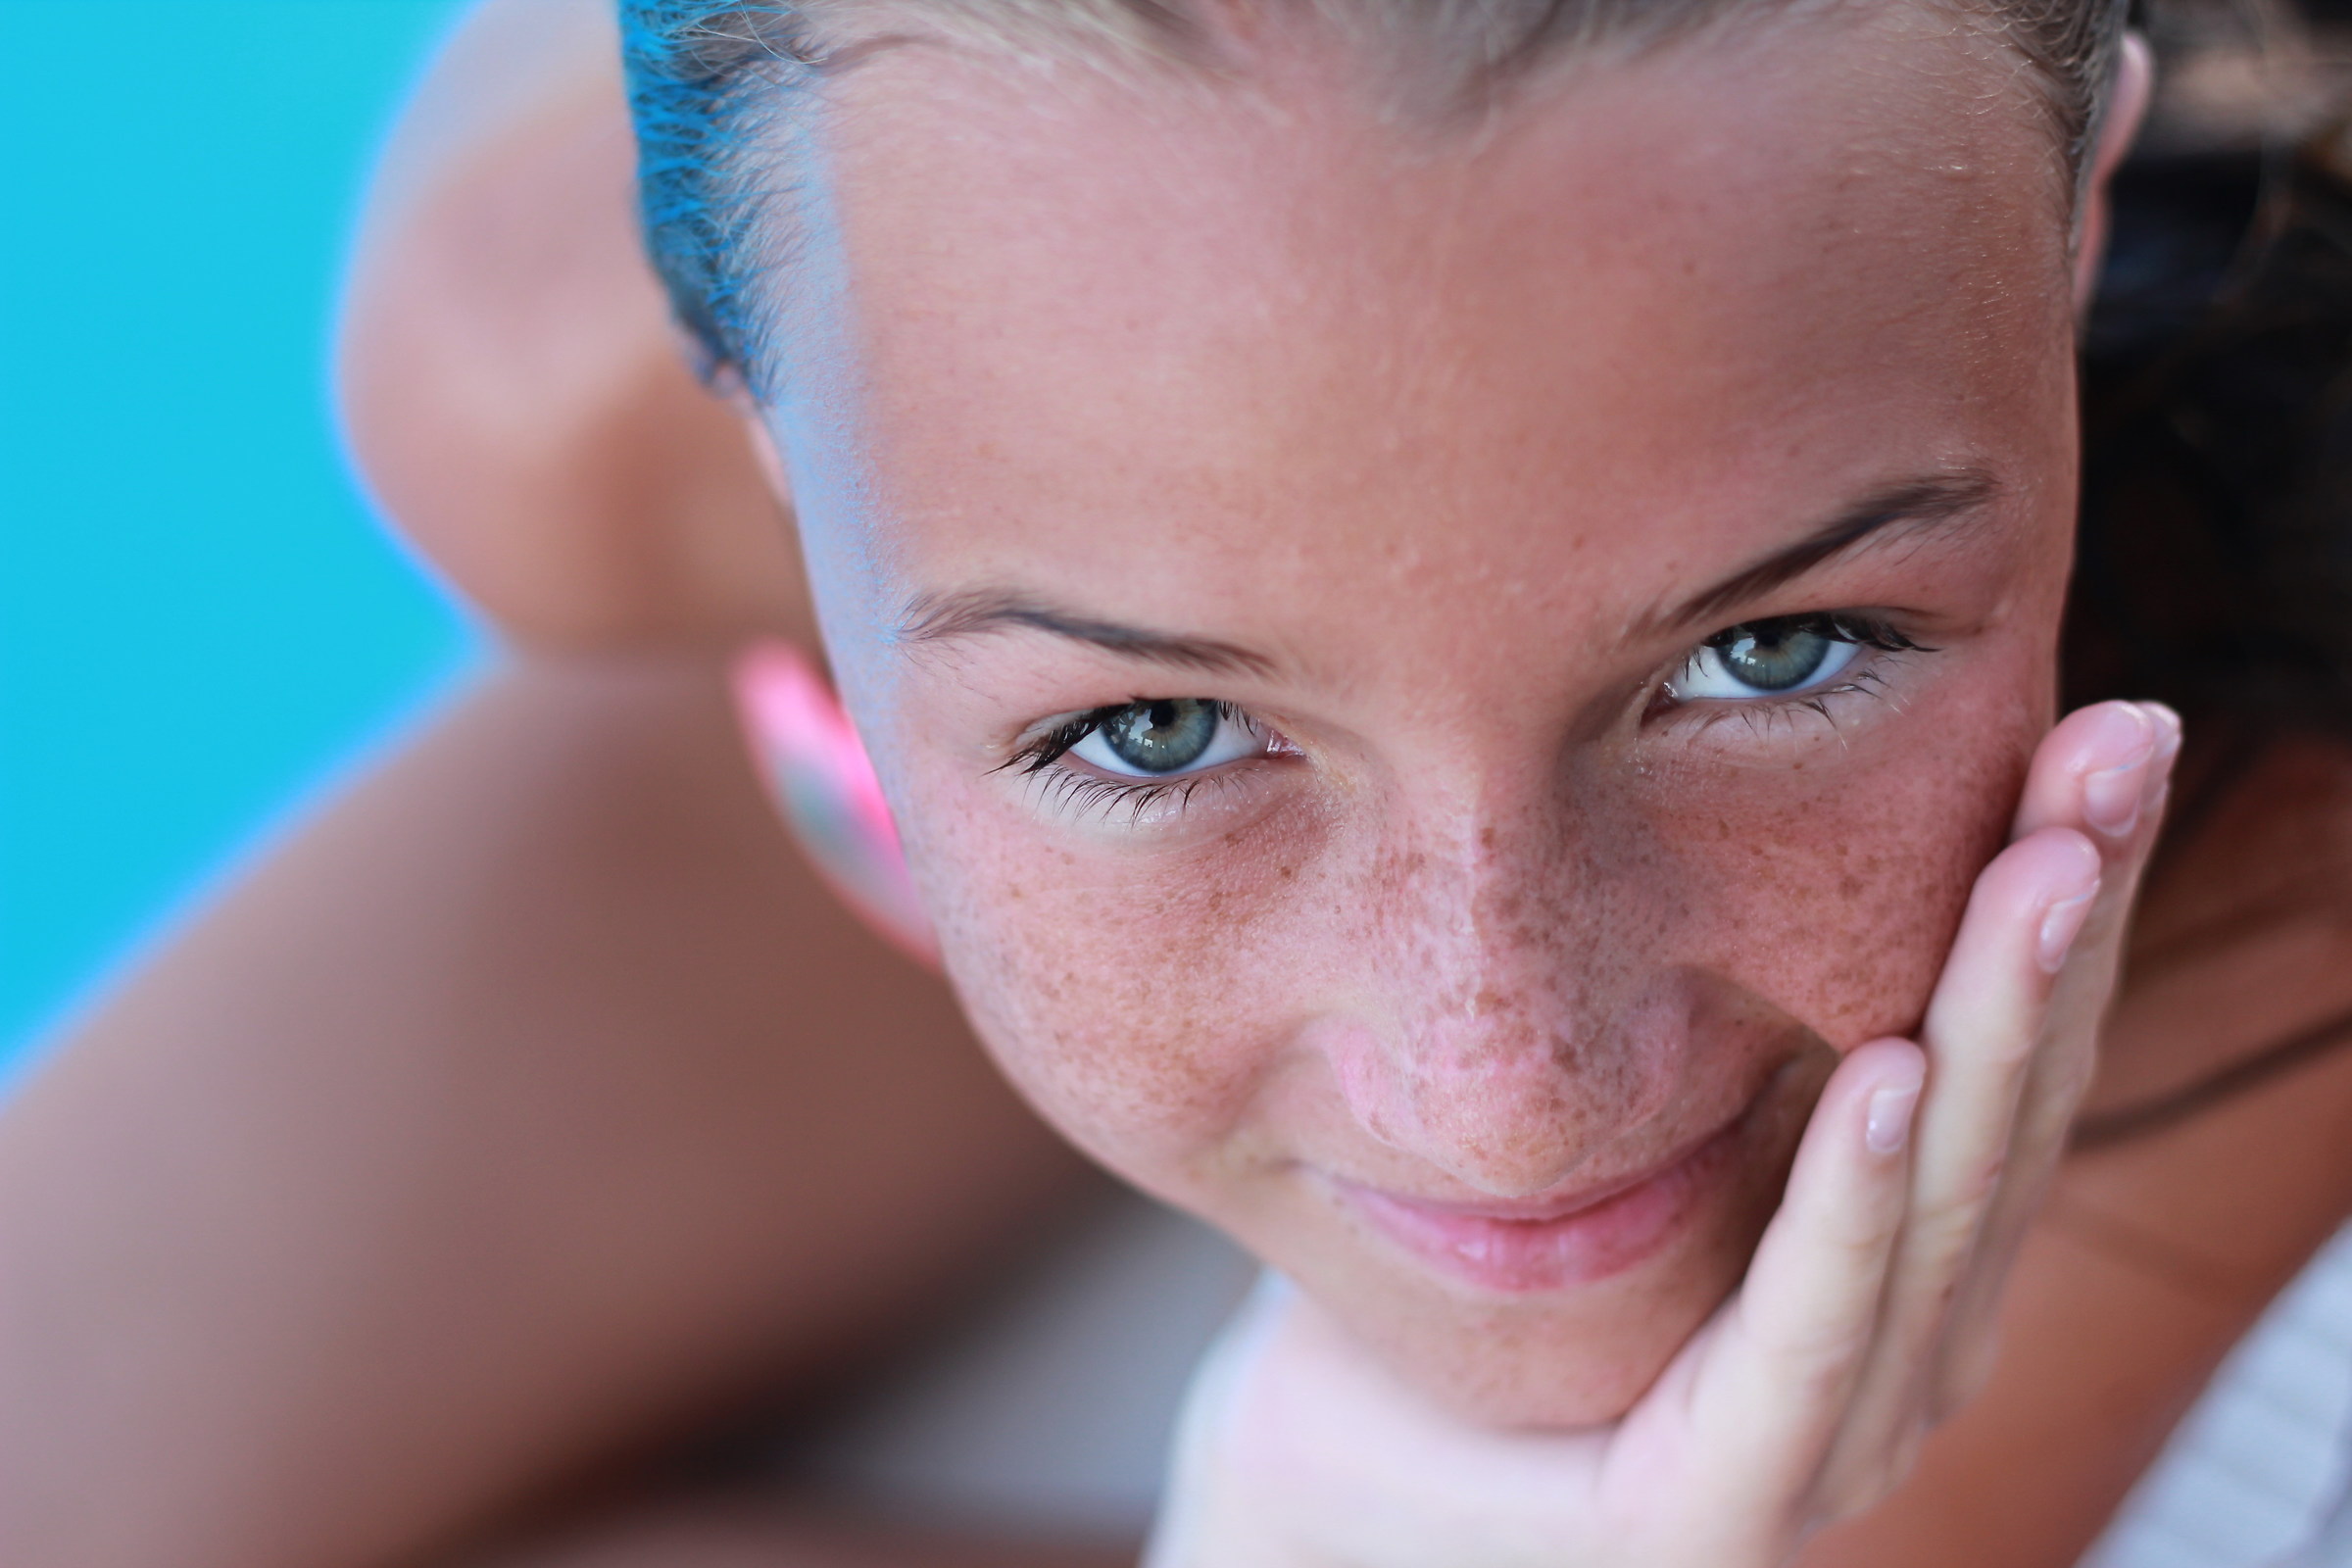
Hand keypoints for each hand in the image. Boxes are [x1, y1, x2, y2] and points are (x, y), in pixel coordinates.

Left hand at [1145, 701, 2180, 1567]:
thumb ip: (1751, 1016)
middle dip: (2066, 918)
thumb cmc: (1502, 1283)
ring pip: (1936, 1202)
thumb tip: (1785, 780)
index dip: (2064, 892)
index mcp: (1901, 1249)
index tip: (2108, 728)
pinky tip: (1882, 1073)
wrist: (1352, 1464)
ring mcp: (1831, 1431)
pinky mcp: (1726, 1498)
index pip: (2004, 1049)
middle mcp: (1901, 1340)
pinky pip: (1805, 1331)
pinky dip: (1850, 1200)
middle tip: (2123, 742)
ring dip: (1994, 1023)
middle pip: (2004, 1104)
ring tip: (2043, 865)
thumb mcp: (1662, 1119)